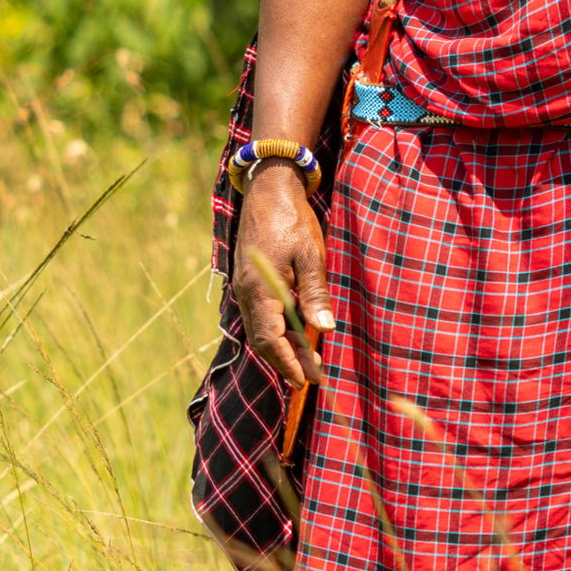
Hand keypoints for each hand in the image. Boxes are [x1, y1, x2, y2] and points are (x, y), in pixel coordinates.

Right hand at [234, 165, 335, 391]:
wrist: (269, 189)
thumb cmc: (292, 220)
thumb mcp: (311, 255)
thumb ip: (315, 293)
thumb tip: (325, 328)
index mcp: (259, 289)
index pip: (270, 339)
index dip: (287, 363)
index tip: (305, 381)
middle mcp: (246, 293)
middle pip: (263, 340)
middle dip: (287, 361)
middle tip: (313, 377)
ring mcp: (245, 287)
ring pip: (261, 328)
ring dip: (284, 347)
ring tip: (309, 359)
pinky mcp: (249, 280)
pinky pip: (261, 315)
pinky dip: (278, 329)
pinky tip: (297, 332)